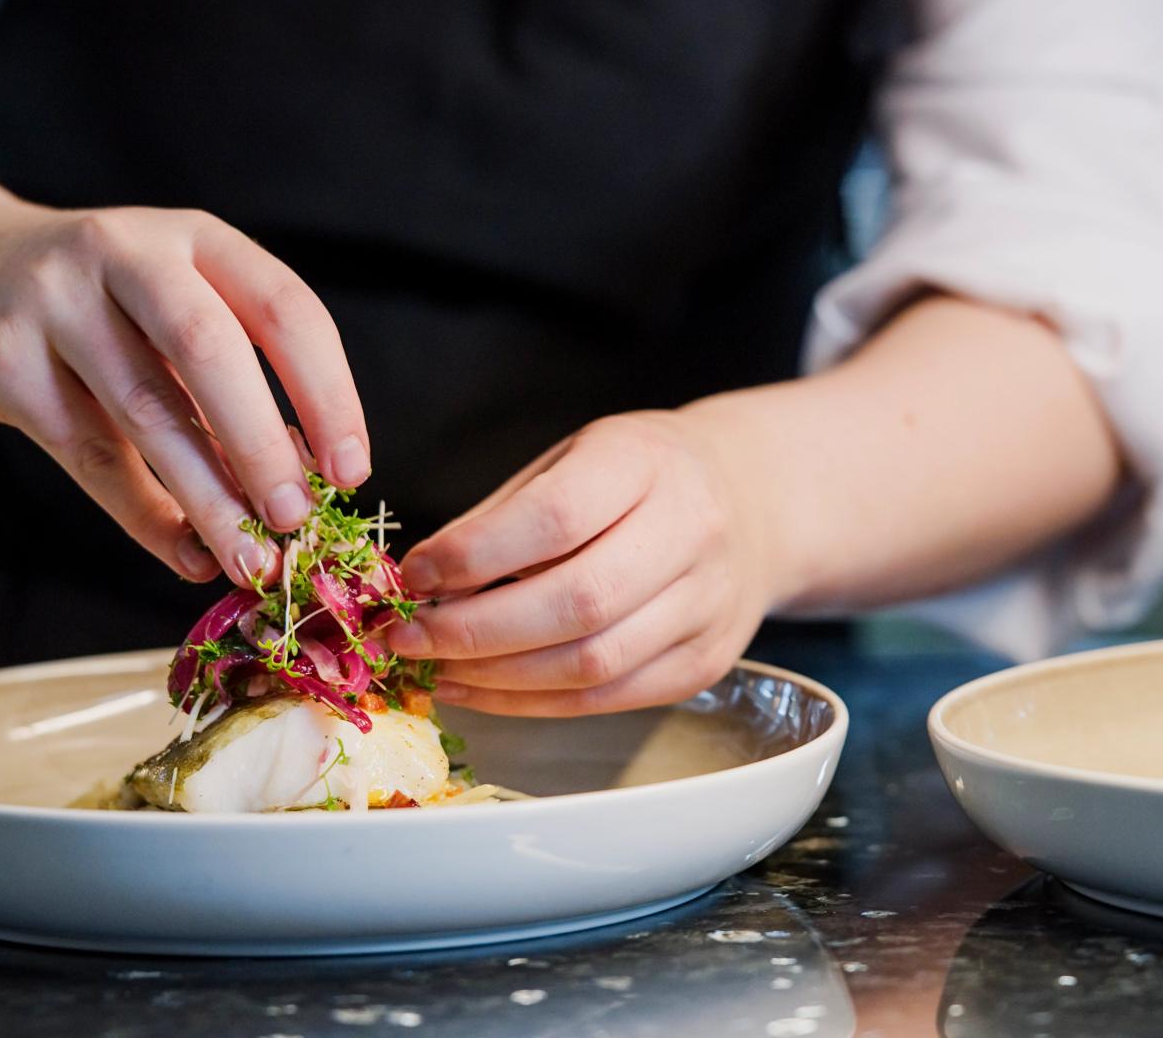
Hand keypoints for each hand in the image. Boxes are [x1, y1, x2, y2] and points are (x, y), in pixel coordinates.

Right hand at [0, 202, 368, 583]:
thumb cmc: (95, 305)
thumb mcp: (169, 307)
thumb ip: (231, 376)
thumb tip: (301, 477)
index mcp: (193, 236)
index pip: (283, 306)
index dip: (327, 392)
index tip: (350, 469)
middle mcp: (126, 252)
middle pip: (209, 349)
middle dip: (261, 444)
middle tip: (298, 519)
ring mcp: (55, 300)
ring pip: (146, 411)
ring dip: (208, 497)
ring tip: (252, 558)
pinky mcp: (2, 358)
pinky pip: (88, 452)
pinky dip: (144, 515)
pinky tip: (185, 554)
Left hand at [386, 410, 782, 715]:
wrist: (754, 502)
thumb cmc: (640, 477)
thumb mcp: (573, 460)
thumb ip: (502, 517)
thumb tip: (420, 579)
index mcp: (646, 463)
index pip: (557, 517)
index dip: (477, 554)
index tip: (416, 572)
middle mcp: (690, 532)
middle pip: (577, 602)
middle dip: (476, 631)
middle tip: (408, 636)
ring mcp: (706, 605)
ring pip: (593, 663)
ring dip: (498, 678)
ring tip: (436, 668)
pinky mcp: (704, 663)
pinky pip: (609, 698)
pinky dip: (535, 703)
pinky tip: (484, 691)